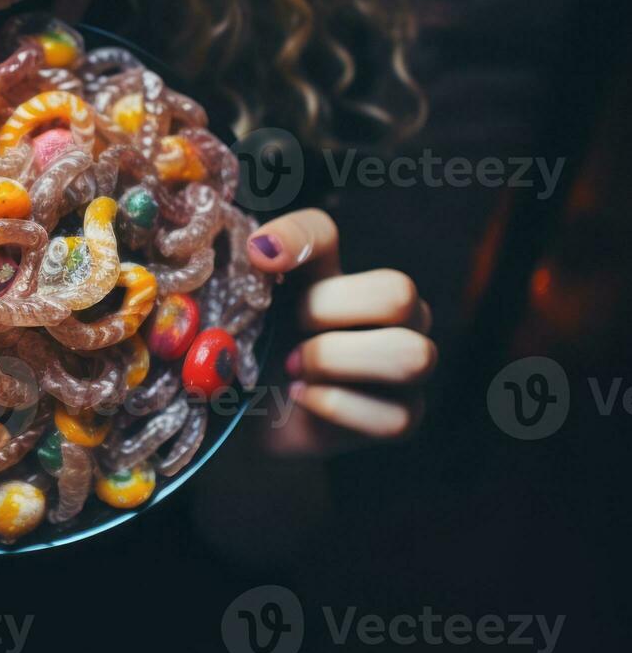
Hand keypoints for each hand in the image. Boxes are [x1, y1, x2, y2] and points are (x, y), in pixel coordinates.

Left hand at [245, 208, 435, 455]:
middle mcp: (386, 311)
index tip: (257, 255)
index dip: (294, 237)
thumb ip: (246, 276)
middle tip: (290, 329)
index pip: (324, 230)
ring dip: (336, 361)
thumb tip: (261, 250)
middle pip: (397, 291)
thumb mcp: (240, 314)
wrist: (248, 422)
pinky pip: (392, 415)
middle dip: (329, 312)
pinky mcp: (403, 416)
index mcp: (335, 274)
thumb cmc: (251, 359)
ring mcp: (403, 363)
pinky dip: (336, 406)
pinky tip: (302, 398)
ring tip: (293, 368)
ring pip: (412, 354)